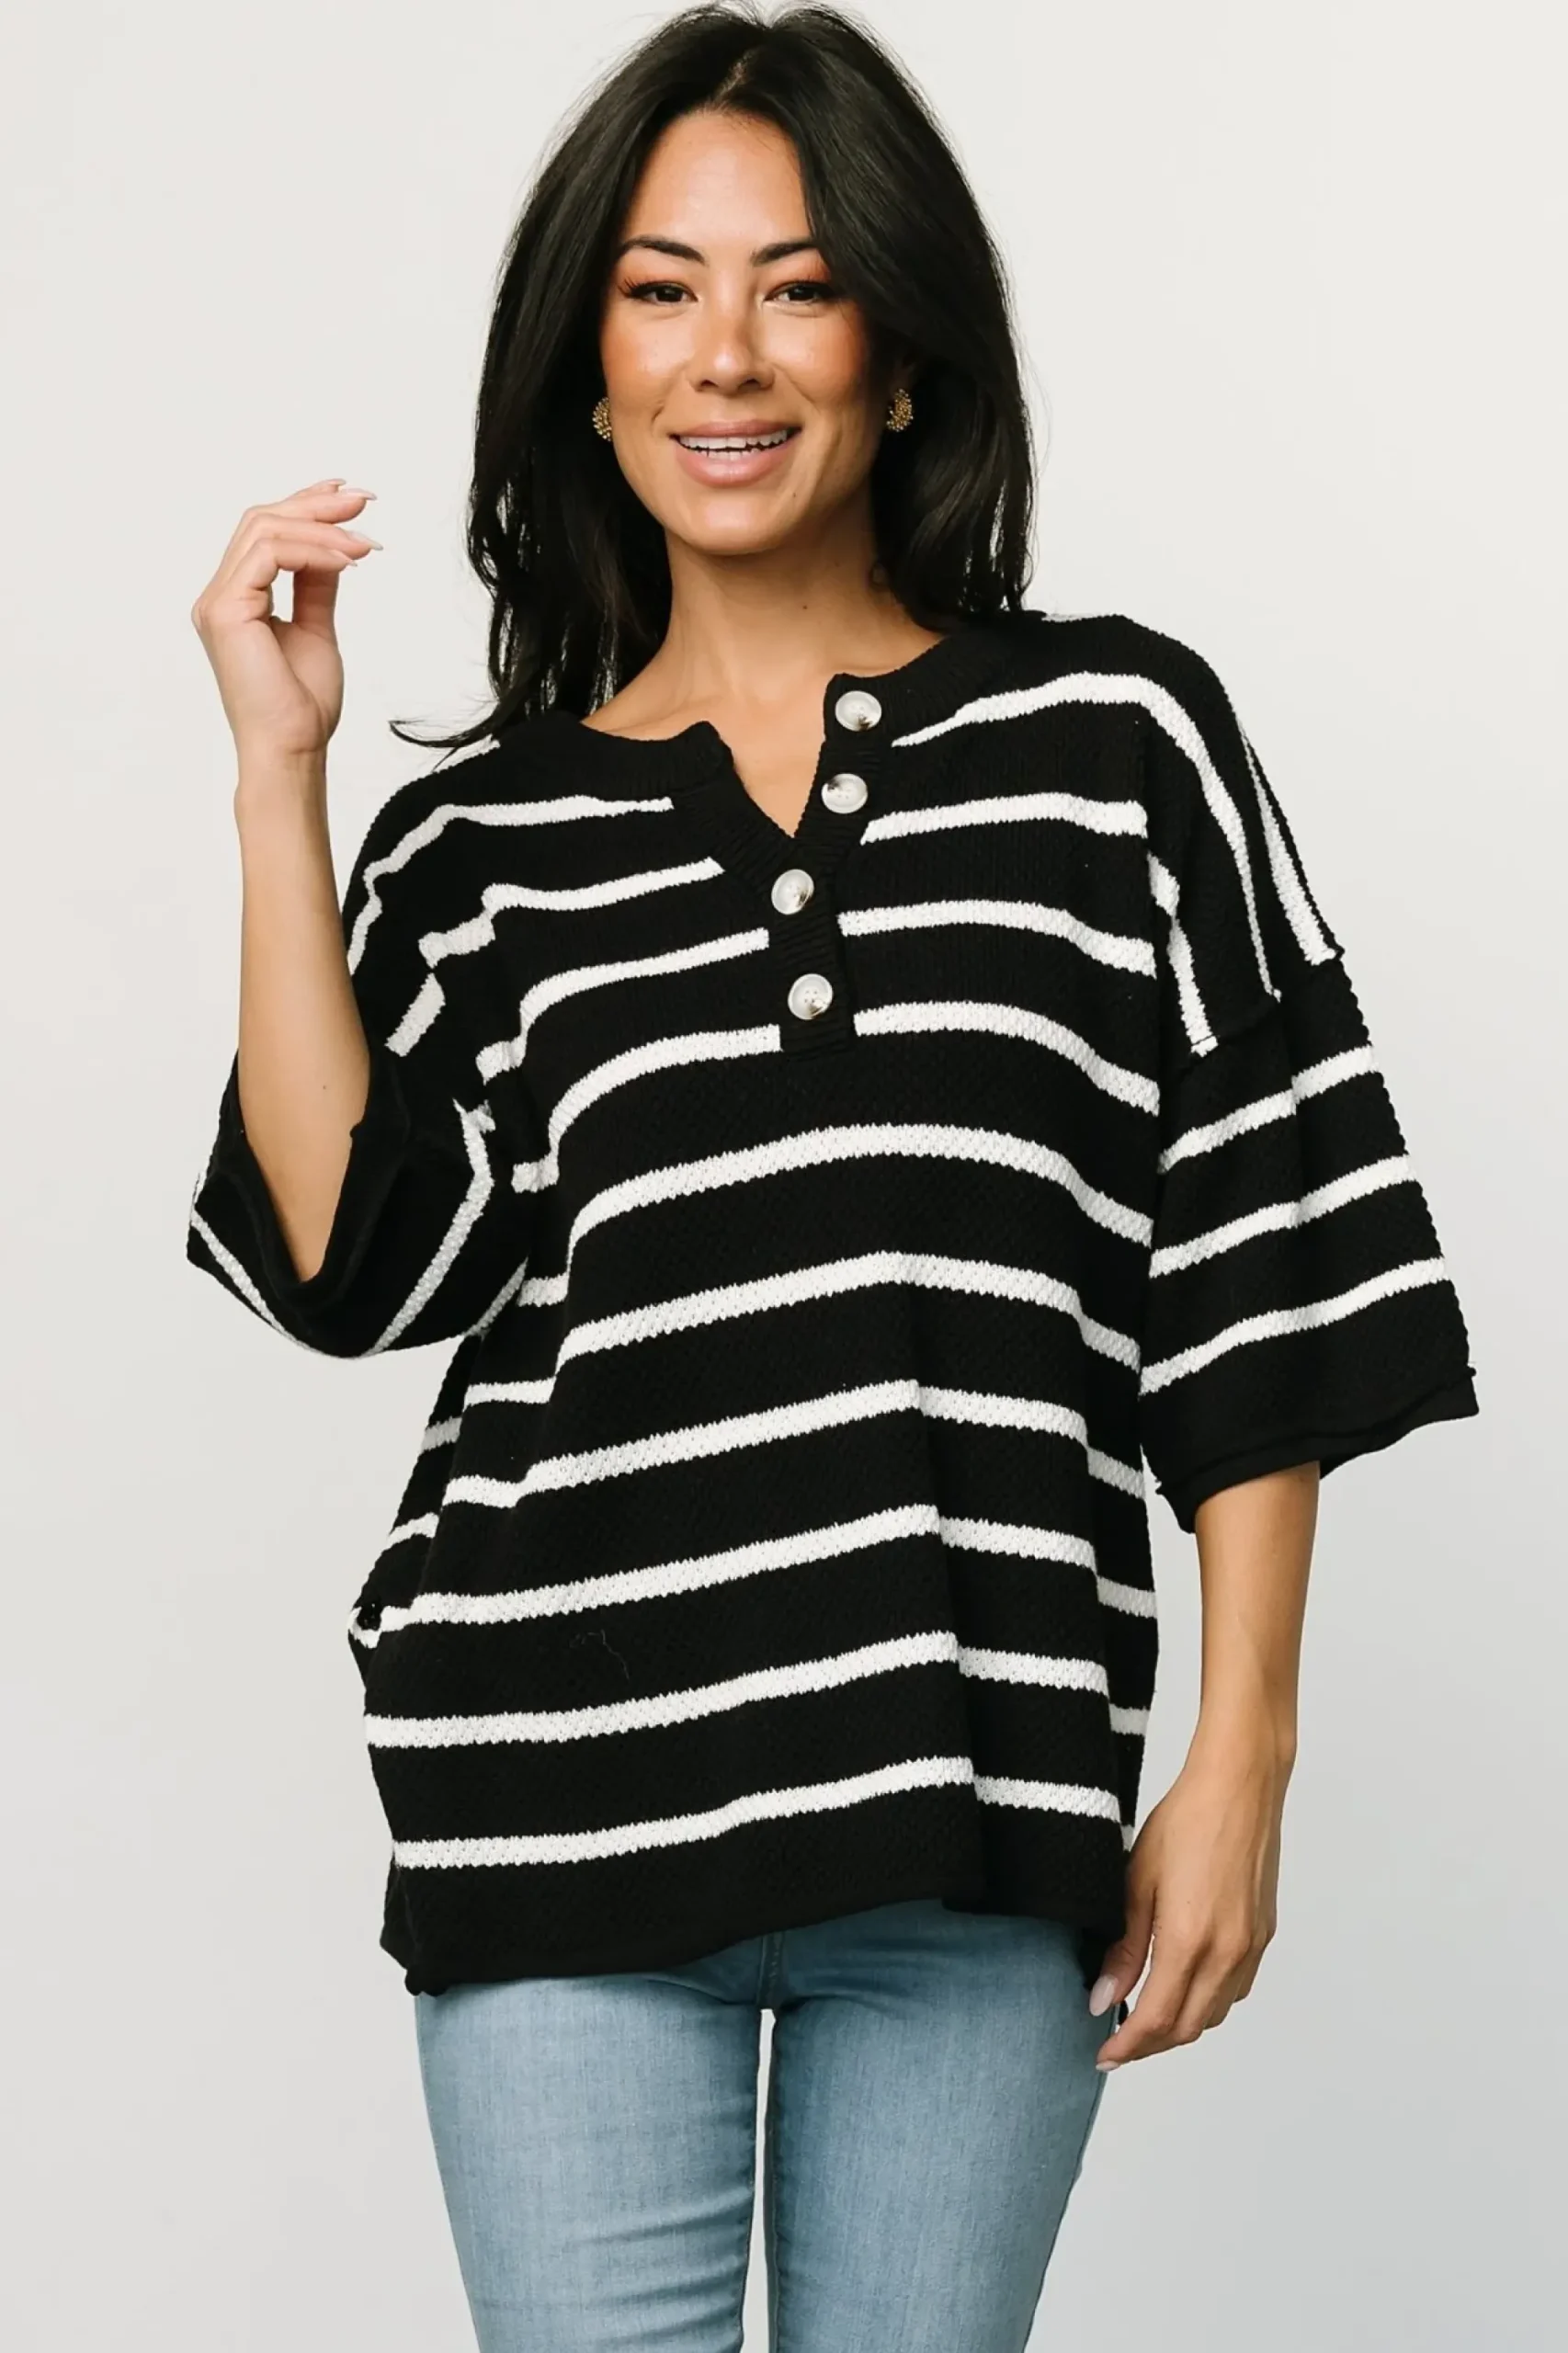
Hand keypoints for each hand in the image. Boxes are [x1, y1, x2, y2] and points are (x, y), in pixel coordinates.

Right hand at [189, 478, 380, 769]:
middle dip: (315, 505)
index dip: (305, 506)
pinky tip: (348, 560)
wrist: (293, 749)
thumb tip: (336, 547)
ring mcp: (218, 602)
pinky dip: (313, 550)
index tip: (350, 497)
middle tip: (363, 500)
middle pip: (261, 521)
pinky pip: (269, 554)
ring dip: (321, 528)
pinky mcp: (225, 611)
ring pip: (264, 530)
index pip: (265, 534)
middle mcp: (220, 596)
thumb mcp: (317, 630)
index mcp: (237, 600)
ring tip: (365, 541)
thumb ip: (317, 586)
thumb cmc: (302, 706)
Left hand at [1087, 1732, 1288, 2067]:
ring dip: (1179, 2026)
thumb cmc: (1185, 1822)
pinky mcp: (1263, 1936)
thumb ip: (1123, 1948)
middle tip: (1116, 2043)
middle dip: (1150, 2045)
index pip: (1156, 2020)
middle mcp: (1227, 1954)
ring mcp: (1250, 1947)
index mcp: (1190, 1941)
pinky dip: (1207, 2002)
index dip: (1127, 2046)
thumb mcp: (1136, 1881)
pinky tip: (1183, 1986)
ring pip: (1214, 2014)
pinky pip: (1234, 1990)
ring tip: (1144, 2016)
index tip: (1103, 2055)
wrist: (1240, 1787)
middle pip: (1187, 2028)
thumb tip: (1104, 1997)